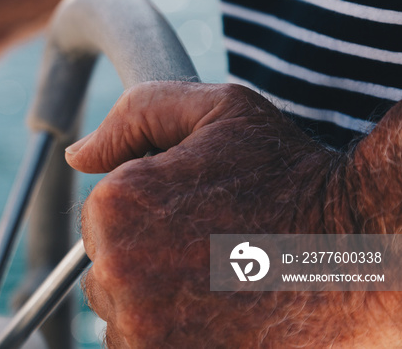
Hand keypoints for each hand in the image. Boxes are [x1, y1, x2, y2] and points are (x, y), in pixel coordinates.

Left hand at [66, 81, 401, 347]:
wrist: (360, 249)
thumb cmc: (289, 175)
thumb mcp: (217, 112)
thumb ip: (134, 118)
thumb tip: (77, 154)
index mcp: (115, 204)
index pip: (98, 223)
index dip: (144, 218)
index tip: (192, 217)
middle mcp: (116, 271)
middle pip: (105, 274)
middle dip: (145, 262)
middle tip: (209, 251)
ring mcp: (143, 330)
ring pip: (123, 319)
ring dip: (157, 306)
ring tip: (217, 285)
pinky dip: (172, 338)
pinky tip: (218, 313)